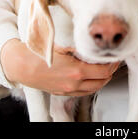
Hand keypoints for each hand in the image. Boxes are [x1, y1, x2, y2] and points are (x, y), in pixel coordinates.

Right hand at [0, 38, 119, 96]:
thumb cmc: (41, 54)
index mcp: (76, 71)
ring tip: (106, 69)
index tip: (114, 56)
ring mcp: (69, 90)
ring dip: (103, 79)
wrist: (23, 66)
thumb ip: (80, 49)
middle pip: (102, 80)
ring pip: (95, 88)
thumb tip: (92, 47)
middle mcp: (74, 83)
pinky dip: (93, 85)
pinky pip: (84, 92)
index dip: (112, 63)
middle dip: (110, 70)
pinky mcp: (64, 92)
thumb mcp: (63, 46)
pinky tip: (93, 77)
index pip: (104, 70)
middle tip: (113, 61)